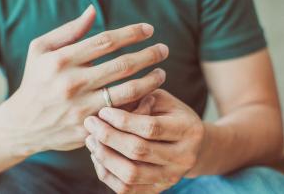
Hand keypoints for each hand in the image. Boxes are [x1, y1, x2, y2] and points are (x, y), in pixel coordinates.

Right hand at [0, 6, 168, 155]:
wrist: (22, 124)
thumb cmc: (34, 81)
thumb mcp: (40, 50)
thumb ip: (68, 30)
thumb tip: (93, 11)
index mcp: (60, 60)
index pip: (106, 41)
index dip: (132, 33)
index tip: (149, 29)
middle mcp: (71, 84)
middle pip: (122, 65)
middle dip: (149, 55)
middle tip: (163, 49)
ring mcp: (80, 109)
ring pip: (128, 92)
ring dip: (151, 80)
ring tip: (162, 73)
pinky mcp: (87, 129)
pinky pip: (121, 115)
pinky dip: (138, 104)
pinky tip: (149, 95)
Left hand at [85, 89, 204, 193]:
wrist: (193, 145)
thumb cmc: (171, 115)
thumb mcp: (161, 99)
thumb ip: (139, 100)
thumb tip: (109, 108)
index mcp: (188, 130)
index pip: (151, 128)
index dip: (123, 120)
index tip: (102, 111)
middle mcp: (183, 157)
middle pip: (139, 151)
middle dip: (108, 137)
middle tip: (90, 123)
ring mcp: (171, 177)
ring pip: (131, 174)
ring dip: (105, 157)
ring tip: (90, 140)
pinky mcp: (158, 190)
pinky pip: (127, 189)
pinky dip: (107, 174)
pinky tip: (98, 156)